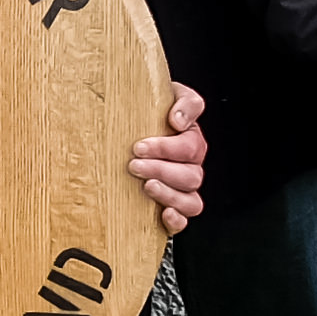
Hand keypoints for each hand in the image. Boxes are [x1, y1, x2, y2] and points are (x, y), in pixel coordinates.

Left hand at [129, 82, 208, 233]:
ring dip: (169, 195)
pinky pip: (184, 220)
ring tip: (146, 186)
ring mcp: (182, 190)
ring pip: (192, 201)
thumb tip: (178, 120)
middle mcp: (190, 166)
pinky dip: (177, 220)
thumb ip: (183, 102)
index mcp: (190, 140)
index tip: (139, 146)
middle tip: (134, 164)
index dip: (167, 149)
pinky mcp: (171, 208)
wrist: (125, 125)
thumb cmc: (145, 112)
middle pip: (191, 176)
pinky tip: (163, 213)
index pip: (190, 148)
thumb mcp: (166, 95)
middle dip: (161, 170)